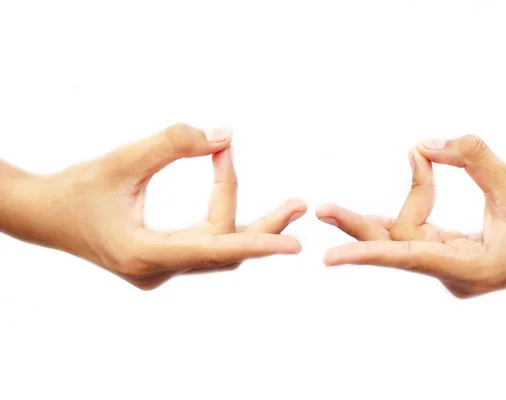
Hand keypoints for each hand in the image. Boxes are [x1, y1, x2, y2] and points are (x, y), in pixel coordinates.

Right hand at [15, 124, 304, 288]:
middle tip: (300, 206)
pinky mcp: (161, 260)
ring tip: (288, 205)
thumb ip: (172, 143)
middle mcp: (156, 270)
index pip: (213, 251)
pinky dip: (223, 218)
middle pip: (225, 252)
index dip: (255, 244)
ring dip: (249, 224)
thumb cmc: (77, 187)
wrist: (44, 215)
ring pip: (218, 250)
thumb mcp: (122, 159)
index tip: (293, 242)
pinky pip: (205, 243)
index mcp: (144, 255)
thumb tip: (225, 133)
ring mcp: (160, 269)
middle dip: (264, 228)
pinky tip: (231, 190)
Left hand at [318, 135, 505, 297]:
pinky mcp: (448, 258)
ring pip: (402, 239)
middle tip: (320, 211)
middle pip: (396, 247)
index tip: (330, 258)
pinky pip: (414, 234)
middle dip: (357, 227)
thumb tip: (421, 144)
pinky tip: (384, 195)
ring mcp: (449, 269)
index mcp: (472, 270)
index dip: (368, 254)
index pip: (408, 258)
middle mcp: (454, 275)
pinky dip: (408, 206)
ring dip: (372, 219)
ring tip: (328, 210)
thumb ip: (471, 157)